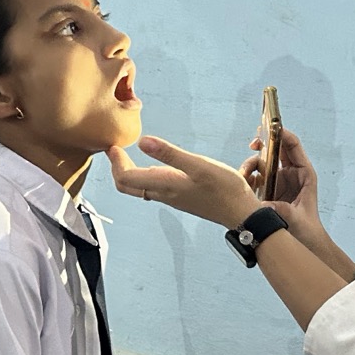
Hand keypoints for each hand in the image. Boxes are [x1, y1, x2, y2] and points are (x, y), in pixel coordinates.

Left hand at [108, 138, 259, 228]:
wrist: (241, 213)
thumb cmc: (223, 189)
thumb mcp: (199, 165)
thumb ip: (170, 154)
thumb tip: (142, 141)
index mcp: (164, 185)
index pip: (126, 178)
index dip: (115, 162)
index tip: (112, 145)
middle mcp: (164, 194)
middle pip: (128, 187)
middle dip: (117, 168)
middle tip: (116, 149)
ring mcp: (172, 197)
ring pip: (140, 188)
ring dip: (129, 172)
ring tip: (129, 154)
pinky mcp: (181, 197)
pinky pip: (153, 188)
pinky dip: (144, 175)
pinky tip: (155, 165)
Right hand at [242, 127, 323, 234]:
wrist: (304, 244)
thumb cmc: (307, 231)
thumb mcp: (296, 220)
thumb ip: (282, 211)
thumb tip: (265, 205)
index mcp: (304, 174)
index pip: (293, 146)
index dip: (282, 133)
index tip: (270, 127)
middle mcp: (291, 174)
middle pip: (276, 149)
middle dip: (264, 142)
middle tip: (253, 142)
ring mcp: (278, 180)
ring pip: (262, 162)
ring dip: (251, 164)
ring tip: (244, 175)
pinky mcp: (268, 190)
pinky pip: (255, 177)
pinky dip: (247, 178)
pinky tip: (243, 185)